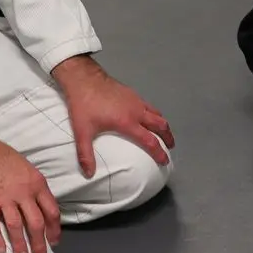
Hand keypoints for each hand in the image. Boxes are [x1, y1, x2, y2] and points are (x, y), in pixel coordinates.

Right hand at [0, 129, 59, 252]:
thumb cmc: (3, 158)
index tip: (54, 242)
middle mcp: (24, 193)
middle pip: (36, 223)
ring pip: (16, 227)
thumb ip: (36, 188)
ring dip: (20, 245)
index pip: (52, 211)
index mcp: (38, 184)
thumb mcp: (28, 169)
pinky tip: (0, 252)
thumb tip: (42, 207)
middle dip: (40, 243)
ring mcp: (5, 198)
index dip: (54, 229)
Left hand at [51, 55, 173, 176]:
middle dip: (168, 137)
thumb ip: (85, 154)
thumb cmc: (84, 105)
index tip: (165, 161)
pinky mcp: (132, 93)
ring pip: (157, 113)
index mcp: (127, 123)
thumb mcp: (82, 131)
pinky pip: (149, 106)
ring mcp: (136, 100)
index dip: (159, 153)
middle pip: (161, 125)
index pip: (150, 141)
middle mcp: (136, 111)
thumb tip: (88, 174)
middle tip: (170, 146)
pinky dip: (154, 114)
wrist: (84, 79)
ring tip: (163, 132)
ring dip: (163, 124)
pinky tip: (147, 116)